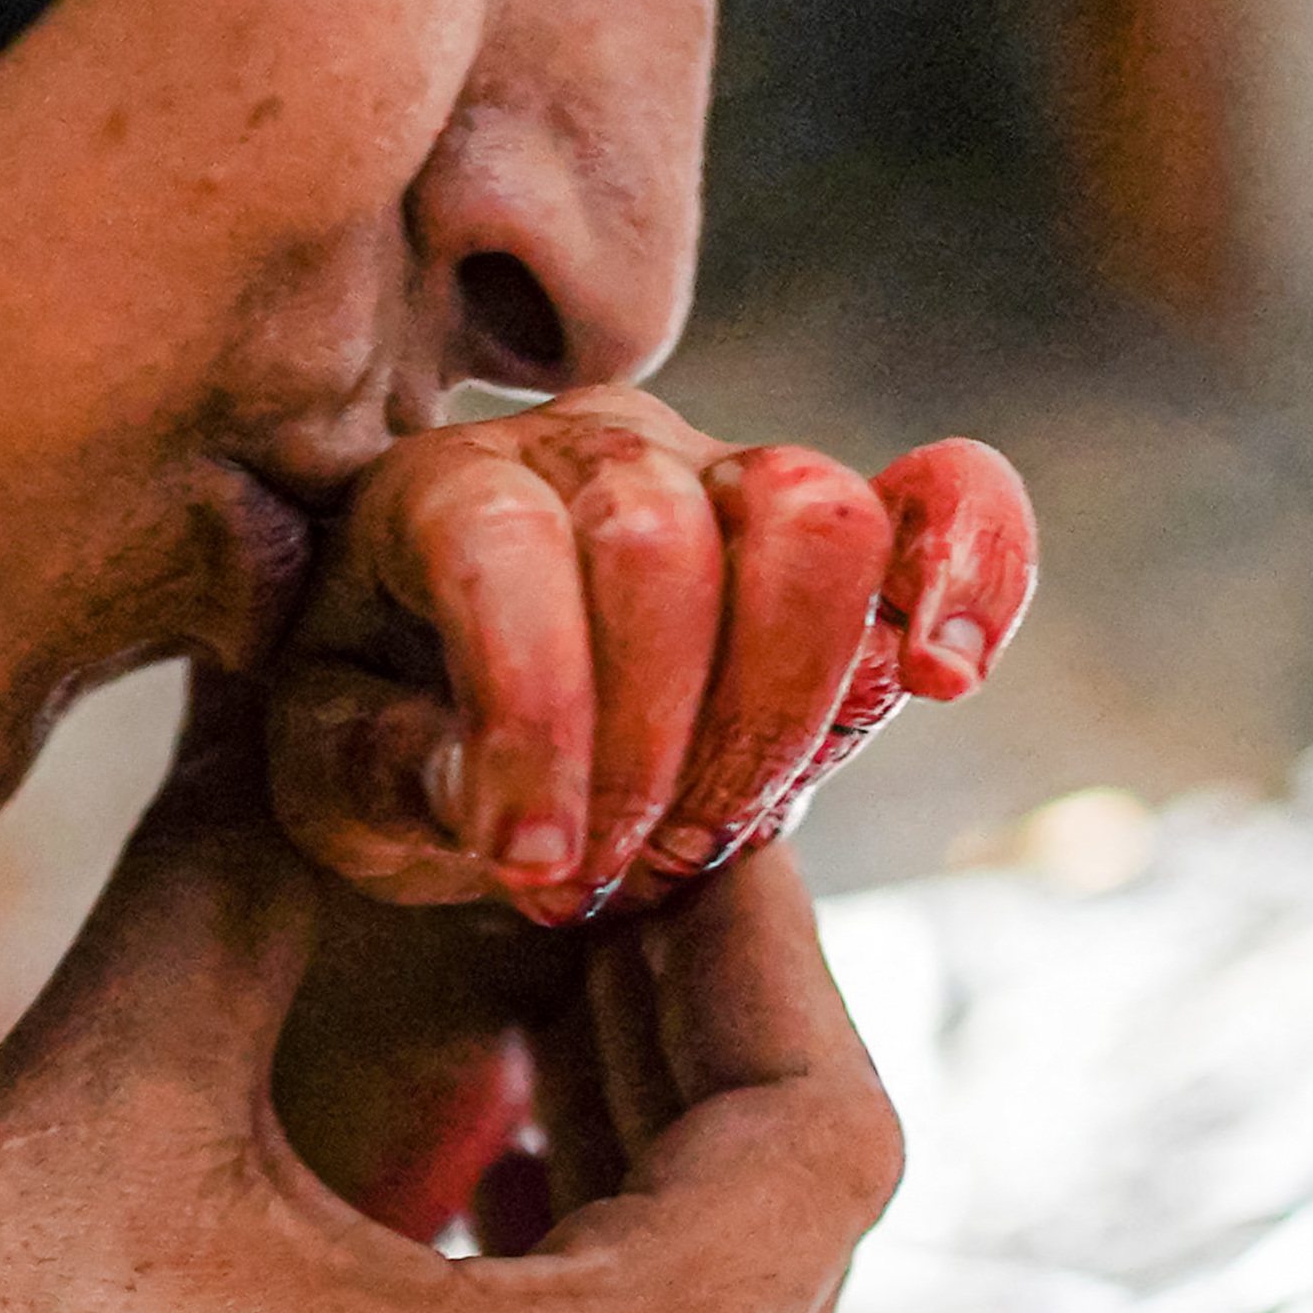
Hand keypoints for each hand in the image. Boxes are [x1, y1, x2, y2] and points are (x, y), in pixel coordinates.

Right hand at [0, 693, 897, 1312]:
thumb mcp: (112, 1085)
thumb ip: (264, 859)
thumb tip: (316, 651)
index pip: (819, 1144)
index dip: (769, 948)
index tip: (697, 811)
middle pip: (793, 1262)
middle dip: (706, 1047)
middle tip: (619, 864)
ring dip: (659, 1181)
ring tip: (555, 997)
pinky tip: (491, 1186)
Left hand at [265, 387, 1033, 926]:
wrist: (471, 717)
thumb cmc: (395, 741)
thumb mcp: (340, 779)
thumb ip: (399, 777)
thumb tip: (518, 811)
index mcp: (440, 486)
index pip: (505, 555)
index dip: (536, 721)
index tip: (532, 868)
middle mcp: (590, 444)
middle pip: (667, 538)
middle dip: (658, 737)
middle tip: (625, 867)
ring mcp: (725, 467)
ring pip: (811, 521)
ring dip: (778, 708)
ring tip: (716, 831)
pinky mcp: (837, 525)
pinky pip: (948, 494)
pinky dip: (973, 563)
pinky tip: (945, 671)